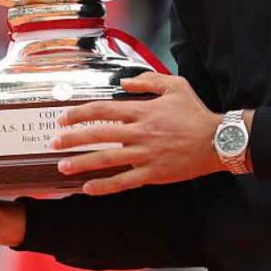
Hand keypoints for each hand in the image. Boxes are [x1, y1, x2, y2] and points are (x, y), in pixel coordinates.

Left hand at [52, 73, 223, 195]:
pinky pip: (123, 181)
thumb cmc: (196, 113)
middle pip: (98, 134)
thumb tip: (123, 82)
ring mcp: (144, 155)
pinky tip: (88, 188)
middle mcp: (139, 133)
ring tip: (62, 166)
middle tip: (54, 142)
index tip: (64, 117)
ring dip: (81, 163)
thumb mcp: (175, 86)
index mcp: (142, 111)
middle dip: (72, 138)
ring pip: (106, 159)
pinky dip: (105, 186)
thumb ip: (148, 81)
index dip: (80, 113)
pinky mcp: (152, 174)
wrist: (216, 141)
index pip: (103, 110)